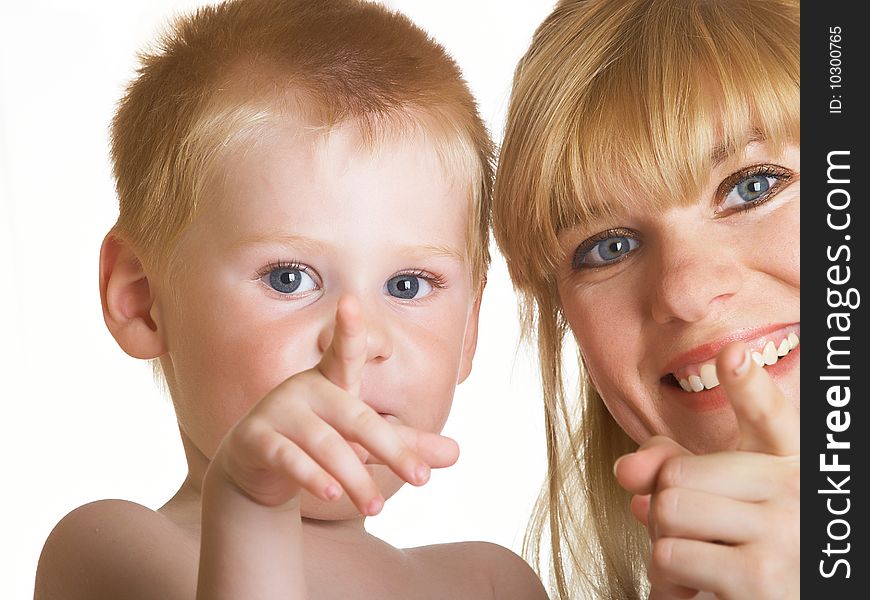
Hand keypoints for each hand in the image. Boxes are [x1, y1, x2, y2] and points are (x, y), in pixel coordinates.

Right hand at [207, 294, 459, 514]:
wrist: (258, 466)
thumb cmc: (322, 441)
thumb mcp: (364, 441)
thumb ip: (405, 444)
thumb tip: (457, 453)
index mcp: (333, 380)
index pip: (345, 353)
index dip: (349, 329)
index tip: (351, 303)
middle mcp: (305, 388)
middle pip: (356, 417)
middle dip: (392, 449)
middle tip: (422, 479)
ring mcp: (278, 412)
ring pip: (325, 444)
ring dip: (354, 478)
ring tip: (377, 507)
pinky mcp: (256, 439)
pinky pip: (288, 458)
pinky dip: (311, 476)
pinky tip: (331, 494)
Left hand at [615, 342, 799, 599]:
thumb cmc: (753, 552)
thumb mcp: (728, 500)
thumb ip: (676, 467)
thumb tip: (626, 470)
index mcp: (793, 466)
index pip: (769, 413)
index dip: (748, 382)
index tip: (733, 352)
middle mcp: (795, 496)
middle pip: (677, 472)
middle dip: (666, 504)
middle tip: (696, 530)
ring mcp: (781, 540)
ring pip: (668, 513)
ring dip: (667, 542)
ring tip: (700, 559)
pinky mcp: (758, 585)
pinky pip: (670, 559)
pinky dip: (670, 580)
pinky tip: (702, 588)